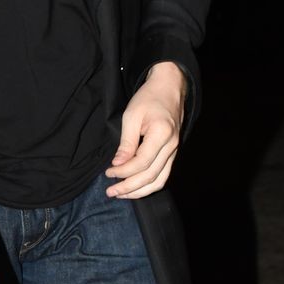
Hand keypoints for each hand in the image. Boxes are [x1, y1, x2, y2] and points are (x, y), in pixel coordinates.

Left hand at [106, 62, 186, 199]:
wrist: (169, 88)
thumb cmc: (149, 98)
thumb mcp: (131, 116)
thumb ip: (126, 142)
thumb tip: (118, 165)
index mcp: (162, 134)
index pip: (142, 163)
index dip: (124, 172)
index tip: (108, 173)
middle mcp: (172, 146)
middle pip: (151, 176)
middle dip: (129, 188)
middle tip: (111, 192)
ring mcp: (175, 151)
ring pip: (159, 181)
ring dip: (139, 191)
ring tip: (121, 195)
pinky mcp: (173, 154)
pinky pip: (163, 176)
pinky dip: (149, 185)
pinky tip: (135, 188)